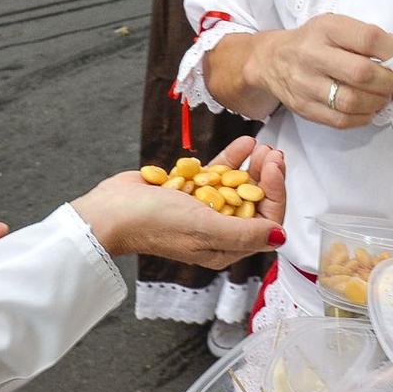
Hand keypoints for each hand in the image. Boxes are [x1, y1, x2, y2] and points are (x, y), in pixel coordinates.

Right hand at [74, 137, 285, 261]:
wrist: (111, 211)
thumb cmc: (155, 223)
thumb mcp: (205, 228)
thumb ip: (245, 233)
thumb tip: (280, 237)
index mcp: (225, 248)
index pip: (265, 222)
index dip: (274, 194)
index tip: (274, 168)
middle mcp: (217, 231)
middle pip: (254, 202)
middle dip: (266, 177)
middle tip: (272, 153)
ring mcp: (203, 210)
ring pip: (238, 186)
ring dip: (252, 165)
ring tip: (260, 145)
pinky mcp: (189, 191)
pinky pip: (217, 175)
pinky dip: (230, 159)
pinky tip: (243, 143)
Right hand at [254, 14, 392, 127]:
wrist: (271, 60)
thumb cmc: (312, 41)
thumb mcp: (335, 26)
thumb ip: (367, 36)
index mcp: (325, 29)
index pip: (368, 39)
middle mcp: (312, 55)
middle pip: (362, 74)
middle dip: (390, 82)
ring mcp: (306, 84)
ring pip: (352, 101)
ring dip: (378, 102)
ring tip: (386, 96)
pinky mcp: (304, 108)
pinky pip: (342, 120)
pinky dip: (364, 117)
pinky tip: (369, 108)